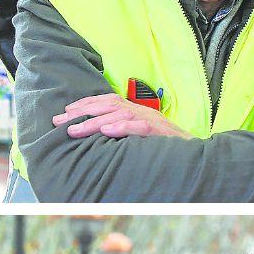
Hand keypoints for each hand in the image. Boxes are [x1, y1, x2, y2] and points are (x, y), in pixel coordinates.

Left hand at [52, 93, 193, 138]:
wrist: (195, 153)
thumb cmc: (164, 145)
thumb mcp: (139, 134)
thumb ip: (121, 129)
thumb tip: (97, 131)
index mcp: (135, 110)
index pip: (106, 100)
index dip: (85, 104)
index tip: (65, 112)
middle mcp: (141, 111)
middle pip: (107, 105)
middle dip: (81, 112)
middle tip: (58, 122)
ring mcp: (151, 120)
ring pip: (119, 114)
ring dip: (94, 121)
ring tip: (75, 129)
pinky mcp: (160, 133)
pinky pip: (139, 127)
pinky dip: (122, 127)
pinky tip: (107, 131)